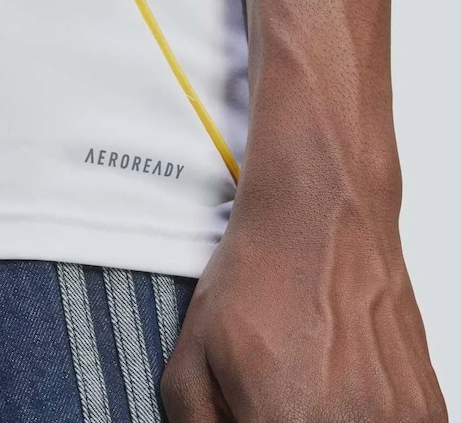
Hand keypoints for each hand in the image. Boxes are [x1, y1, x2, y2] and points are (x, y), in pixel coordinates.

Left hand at [161, 177, 447, 421]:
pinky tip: (337, 381)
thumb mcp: (193, 350)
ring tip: (303, 381)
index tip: (246, 413)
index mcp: (283, 422)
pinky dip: (357, 420)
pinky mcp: (426, 408)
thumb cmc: (259, 273)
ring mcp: (397, 421)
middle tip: (267, 397)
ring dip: (318, 420)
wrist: (319, 217)